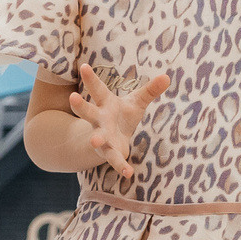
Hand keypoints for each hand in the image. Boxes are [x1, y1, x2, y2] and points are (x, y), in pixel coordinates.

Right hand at [68, 61, 168, 179]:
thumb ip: (150, 90)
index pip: (97, 89)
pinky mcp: (110, 152)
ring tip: (93, 141)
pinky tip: (129, 173)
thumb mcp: (137, 101)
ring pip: (97, 138)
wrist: (112, 139)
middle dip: (80, 106)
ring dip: (95, 139)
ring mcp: (102, 136)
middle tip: (72, 97)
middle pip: (88, 111)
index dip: (90, 78)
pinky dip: (121, 166)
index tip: (83, 66)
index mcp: (105, 104)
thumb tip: (167, 76)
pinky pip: (114, 160)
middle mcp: (99, 120)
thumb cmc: (123, 115)